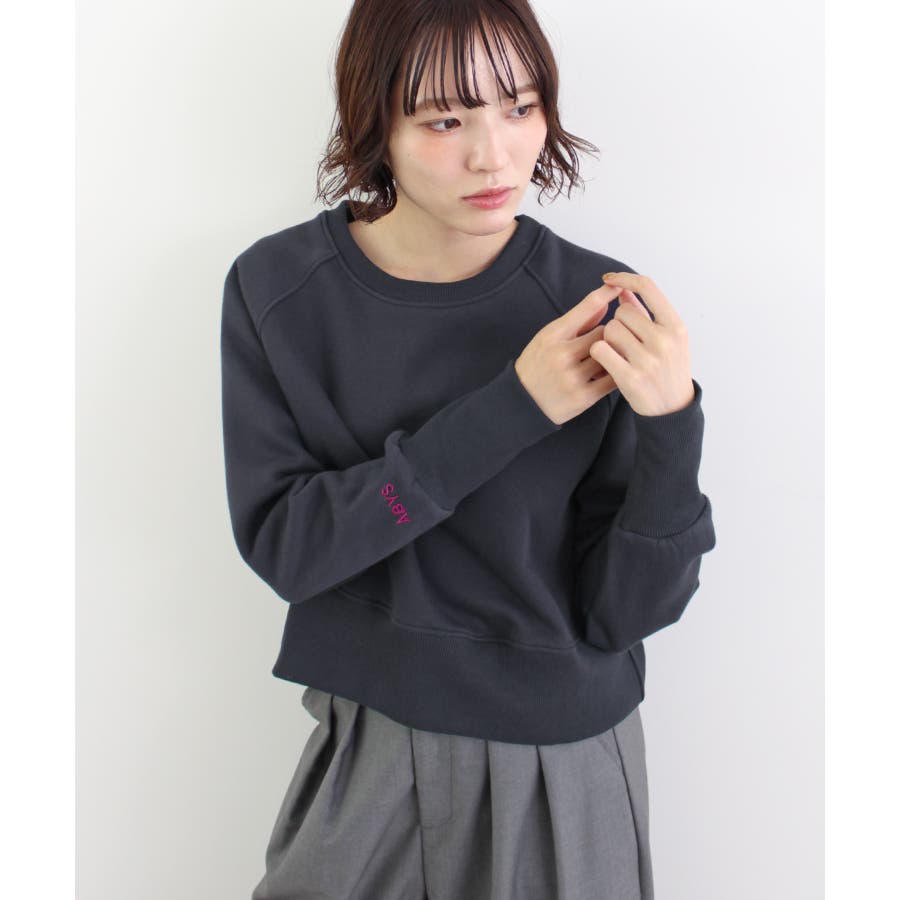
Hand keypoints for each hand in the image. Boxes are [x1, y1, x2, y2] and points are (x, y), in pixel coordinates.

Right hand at [515, 282, 626, 424]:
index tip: (617, 286)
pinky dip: (616, 373)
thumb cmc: (537, 365)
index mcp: (551, 336)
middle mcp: (561, 355)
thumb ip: (579, 321)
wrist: (523, 403)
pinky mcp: (583, 398)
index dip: (604, 295)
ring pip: (609, 355)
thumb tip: (605, 303)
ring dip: (613, 354)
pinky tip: (614, 371)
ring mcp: (572, 377)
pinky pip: (612, 379)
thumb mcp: (549, 338)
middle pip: (603, 333)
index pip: (585, 308)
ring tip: (609, 356)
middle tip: (608, 338)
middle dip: (608, 334)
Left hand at [589, 273, 694, 416]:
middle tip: (625, 340)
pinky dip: (598, 352)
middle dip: (618, 323)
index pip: (648, 287)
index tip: (610, 279)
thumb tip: (623, 290)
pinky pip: (600, 349)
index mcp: (676, 326)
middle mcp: (665, 340)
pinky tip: (606, 360)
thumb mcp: (667, 339)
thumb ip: (645, 313)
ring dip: (607, 339)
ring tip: (619, 353)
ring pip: (609, 329)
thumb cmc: (666, 369)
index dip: (625, 279)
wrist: (671, 409)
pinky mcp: (630, 377)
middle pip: (623, 312)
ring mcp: (648, 359)